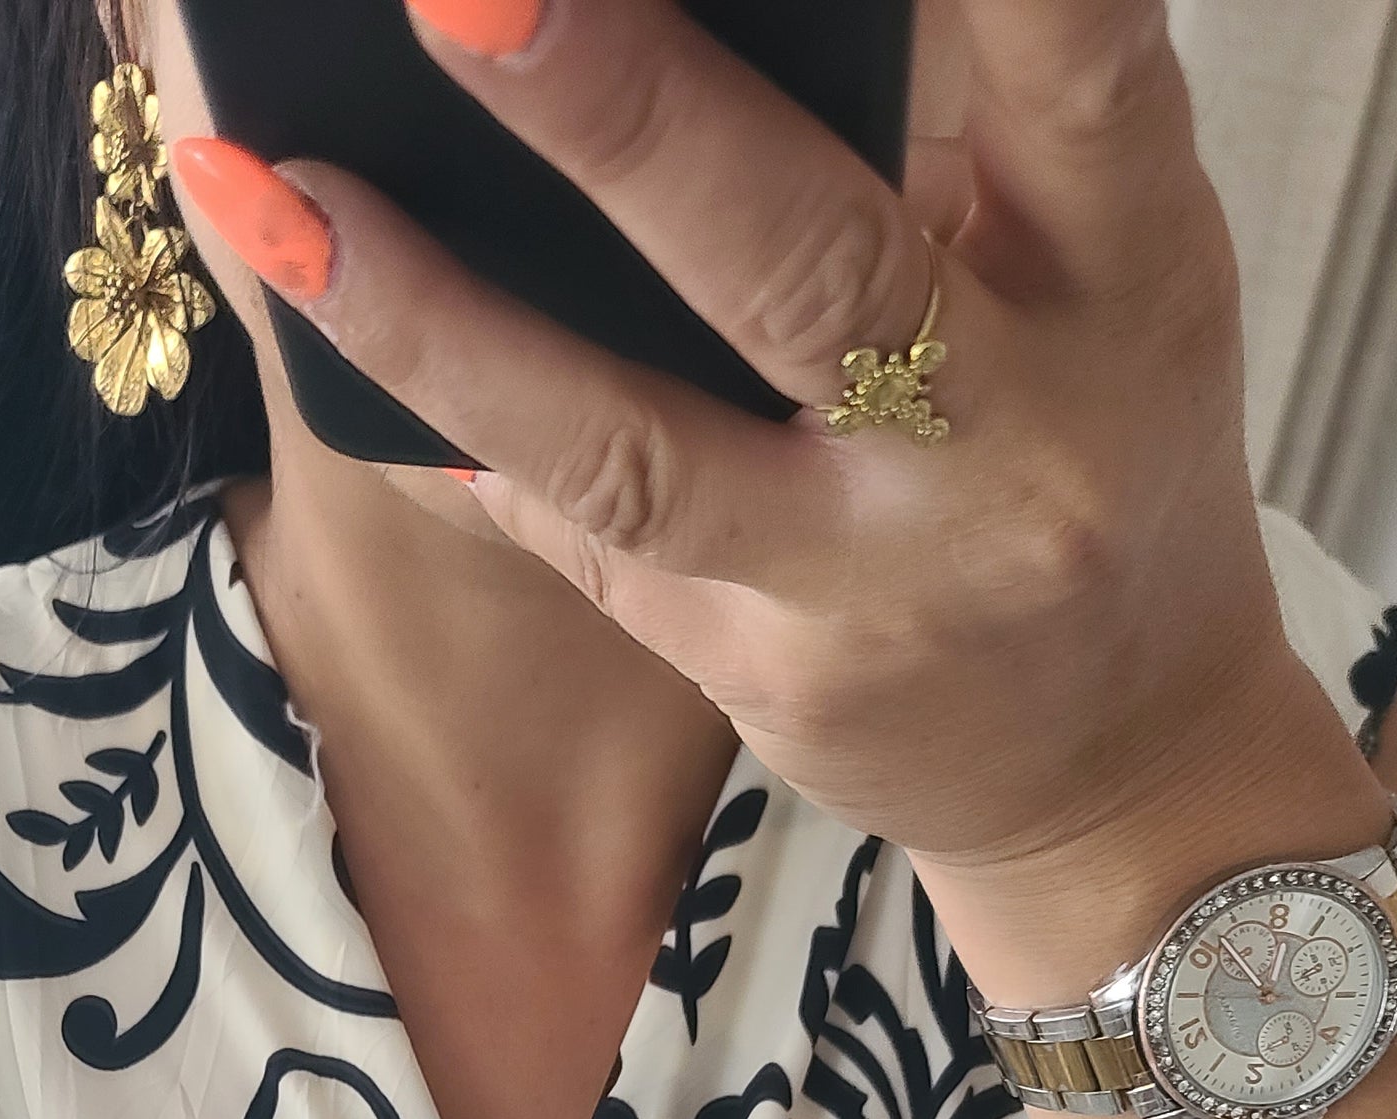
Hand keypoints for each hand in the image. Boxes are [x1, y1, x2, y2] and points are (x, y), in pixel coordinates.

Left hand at [172, 0, 1375, 971]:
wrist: (1121, 764)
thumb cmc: (1091, 437)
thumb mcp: (1094, 253)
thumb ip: (963, 100)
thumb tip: (710, 2)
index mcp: (1126, 271)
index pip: (1078, 72)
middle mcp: (1010, 439)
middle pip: (809, 270)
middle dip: (623, 120)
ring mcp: (873, 583)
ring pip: (633, 453)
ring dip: (437, 319)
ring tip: (270, 188)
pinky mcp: (760, 675)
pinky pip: (571, 537)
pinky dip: (436, 421)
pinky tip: (302, 304)